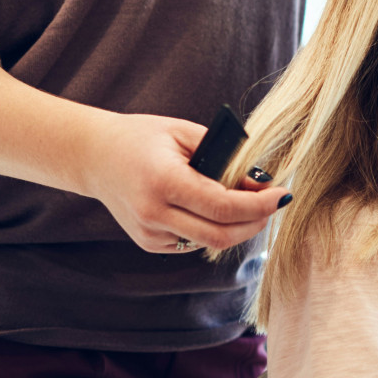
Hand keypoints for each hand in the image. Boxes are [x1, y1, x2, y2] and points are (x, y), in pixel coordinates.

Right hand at [75, 111, 290, 253]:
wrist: (96, 156)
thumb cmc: (143, 138)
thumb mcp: (185, 133)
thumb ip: (224, 157)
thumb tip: (261, 183)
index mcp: (163, 181)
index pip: (222, 205)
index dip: (258, 204)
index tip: (282, 194)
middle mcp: (153, 213)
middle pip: (220, 234)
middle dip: (255, 222)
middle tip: (272, 205)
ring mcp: (149, 233)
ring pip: (209, 242)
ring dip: (237, 227)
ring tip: (246, 203)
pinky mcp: (148, 243)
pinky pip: (193, 242)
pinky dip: (211, 228)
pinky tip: (209, 209)